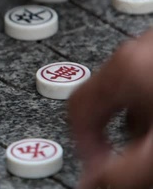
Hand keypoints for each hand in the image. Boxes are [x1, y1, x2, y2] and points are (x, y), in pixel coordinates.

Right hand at [69, 29, 152, 188]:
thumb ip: (120, 169)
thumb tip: (91, 183)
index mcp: (124, 68)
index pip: (77, 110)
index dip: (83, 144)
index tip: (100, 166)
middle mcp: (135, 50)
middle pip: (105, 100)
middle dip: (119, 134)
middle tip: (141, 154)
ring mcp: (151, 47)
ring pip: (130, 90)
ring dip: (140, 119)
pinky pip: (147, 78)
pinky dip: (151, 101)